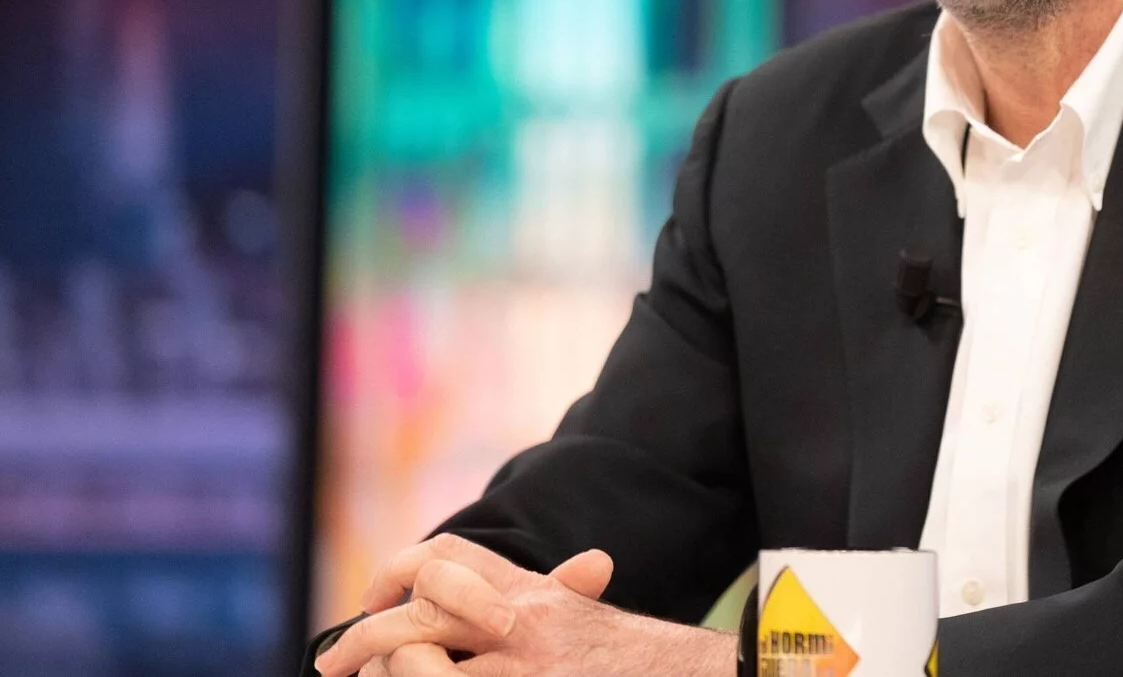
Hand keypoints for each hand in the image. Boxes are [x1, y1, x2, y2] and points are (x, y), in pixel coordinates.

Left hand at [317, 534, 733, 676]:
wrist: (689, 675)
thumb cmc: (638, 661)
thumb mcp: (595, 623)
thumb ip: (571, 593)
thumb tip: (591, 564)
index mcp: (535, 594)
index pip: (449, 558)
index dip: (400, 570)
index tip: (376, 600)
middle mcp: (526, 622)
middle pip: (422, 609)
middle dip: (365, 639)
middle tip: (334, 667)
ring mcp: (525, 668)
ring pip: (420, 664)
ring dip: (390, 676)